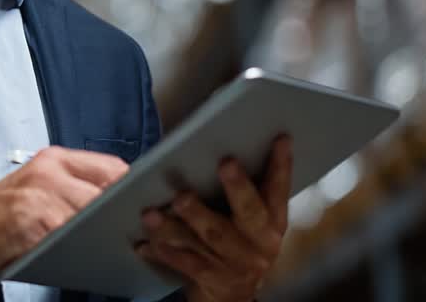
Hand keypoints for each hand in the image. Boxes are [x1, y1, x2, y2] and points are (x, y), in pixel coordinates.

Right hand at [0, 146, 128, 276]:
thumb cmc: (3, 213)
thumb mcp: (38, 185)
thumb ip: (75, 185)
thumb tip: (120, 197)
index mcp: (54, 159)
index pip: (110, 166)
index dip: (131, 186)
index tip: (145, 201)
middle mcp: (49, 171)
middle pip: (108, 188)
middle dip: (124, 210)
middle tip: (138, 227)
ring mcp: (41, 196)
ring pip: (94, 211)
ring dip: (108, 229)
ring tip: (119, 241)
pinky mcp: (34, 222)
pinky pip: (73, 234)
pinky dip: (86, 244)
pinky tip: (91, 252)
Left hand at [137, 136, 292, 301]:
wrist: (232, 294)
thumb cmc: (238, 243)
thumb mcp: (250, 221)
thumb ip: (243, 192)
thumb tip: (221, 143)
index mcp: (273, 224)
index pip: (279, 191)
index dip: (281, 166)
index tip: (280, 139)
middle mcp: (260, 244)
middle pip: (249, 213)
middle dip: (238, 188)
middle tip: (226, 164)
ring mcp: (236, 263)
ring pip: (210, 236)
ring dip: (185, 219)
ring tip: (157, 208)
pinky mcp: (210, 278)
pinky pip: (185, 261)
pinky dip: (164, 250)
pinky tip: (144, 241)